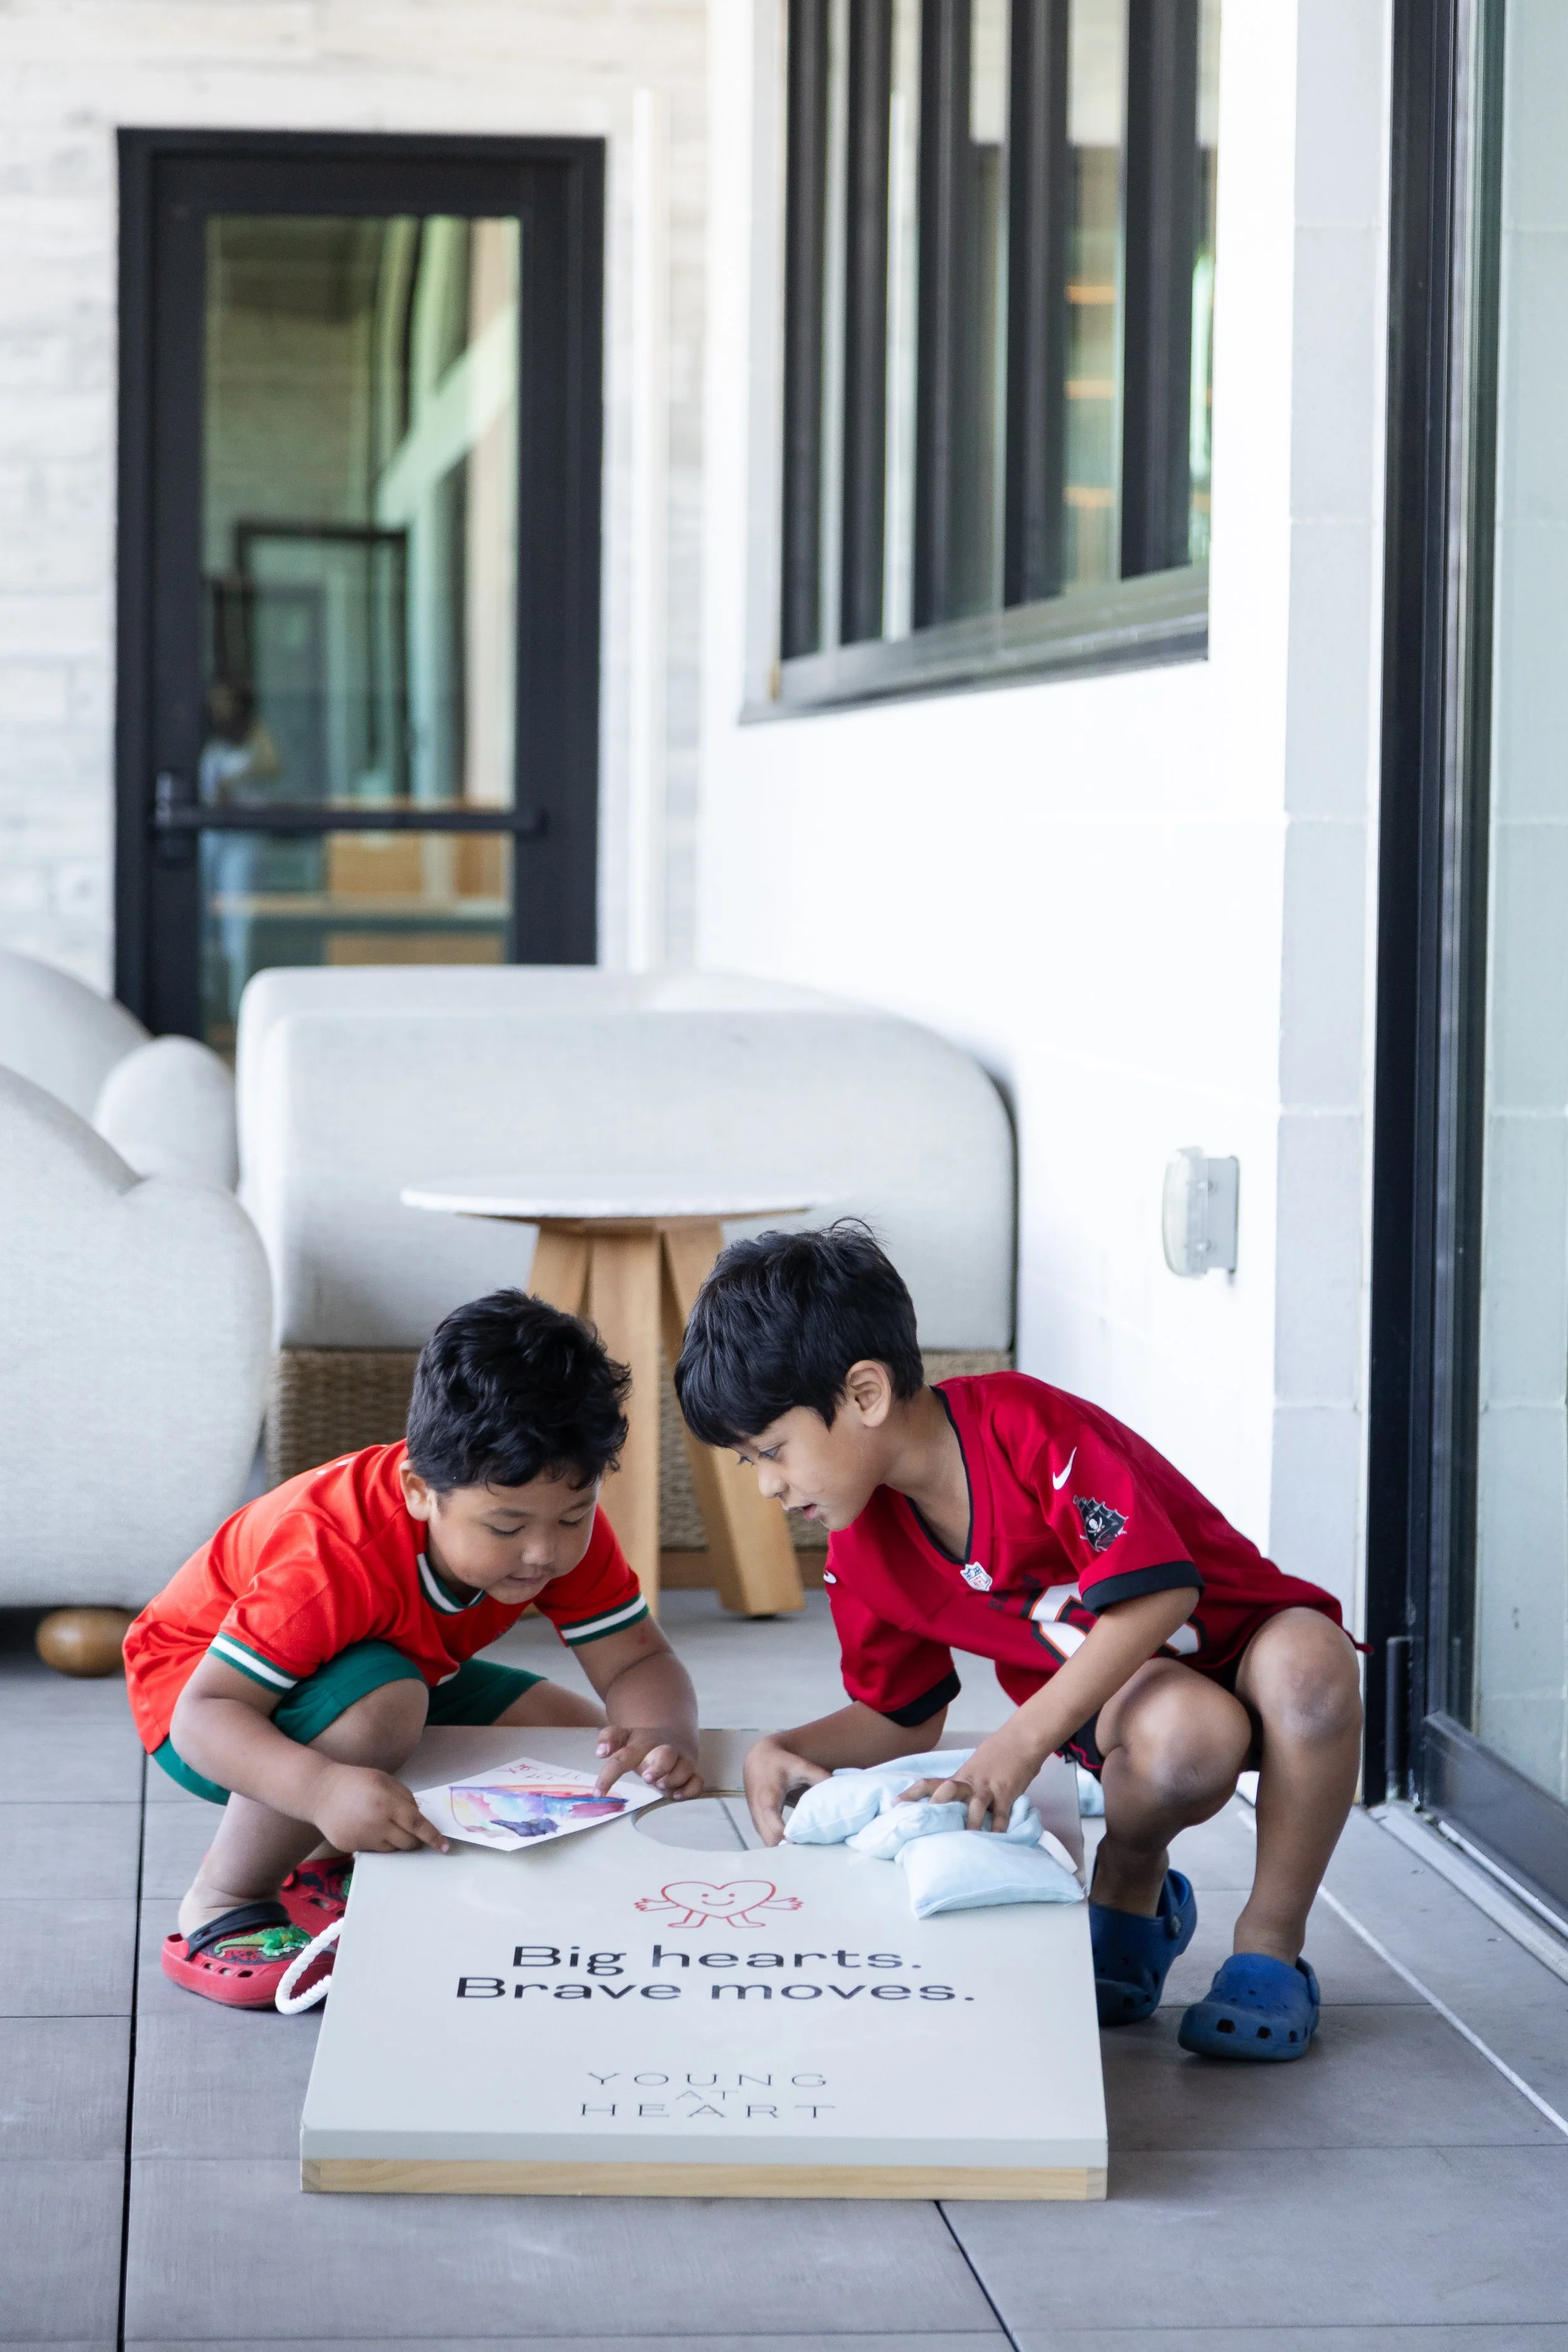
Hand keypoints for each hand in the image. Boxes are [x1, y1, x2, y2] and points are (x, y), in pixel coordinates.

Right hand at [311, 1763, 449, 1854]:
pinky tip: (364, 1826)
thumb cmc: (357, 1782)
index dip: (433, 1836)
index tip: (444, 1846)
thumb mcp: (385, 1780)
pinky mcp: (350, 1847)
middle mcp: (376, 1824)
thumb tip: (419, 1819)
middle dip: (415, 1839)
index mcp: (387, 1803)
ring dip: (395, 1840)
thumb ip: (406, 1798)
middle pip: (408, 1843)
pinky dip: (376, 1841)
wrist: (320, 1792)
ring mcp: (362, 1838)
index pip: (417, 1825)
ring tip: (381, 1822)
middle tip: (410, 1829)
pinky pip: (374, 1850)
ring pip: (392, 1849)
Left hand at [595, 1727, 703, 1799]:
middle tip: (647, 1778)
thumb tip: (600, 1752)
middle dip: (660, 1767)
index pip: (623, 1757)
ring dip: (675, 1778)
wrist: (671, 1736)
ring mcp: (679, 1761)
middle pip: (666, 1755)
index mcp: (641, 1744)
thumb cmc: (642, 1744)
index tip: (598, 1793)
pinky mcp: (691, 1773)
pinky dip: (691, 1789)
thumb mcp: (624, 1737)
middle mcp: (663, 1751)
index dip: (610, 1775)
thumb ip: (609, 1738)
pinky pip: (698, 1782)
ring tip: (661, 1786)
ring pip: (686, 1767)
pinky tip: (677, 1796)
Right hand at [743, 1737, 829, 1846]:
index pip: (774, 1826)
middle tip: (811, 1846)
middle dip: (789, 1848)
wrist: (757, 1759)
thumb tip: (838, 1789)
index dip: (789, 1837)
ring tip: (807, 1844)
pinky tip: (798, 1840)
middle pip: (771, 1842)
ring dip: (784, 1847)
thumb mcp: (799, 1765)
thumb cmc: (779, 1763)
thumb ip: (819, 1776)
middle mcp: (758, 1813)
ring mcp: (756, 1820)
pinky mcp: (758, 1823)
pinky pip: (768, 1839)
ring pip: (768, 1844)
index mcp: (768, 1799)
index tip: (806, 1840)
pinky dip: (780, 1843)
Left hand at [897, 1723, 1042, 1832]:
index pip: (929, 1783)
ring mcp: (988, 1787)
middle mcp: (969, 1781)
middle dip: (936, 1808)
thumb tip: (946, 1803)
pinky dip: (998, 1829)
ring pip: (974, 1805)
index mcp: (959, 1776)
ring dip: (969, 1823)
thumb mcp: (974, 1766)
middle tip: (924, 1826)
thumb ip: (962, 1784)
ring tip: (963, 1841)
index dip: (911, 1794)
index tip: (894, 1805)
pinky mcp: (1006, 1793)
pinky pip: (1001, 1814)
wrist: (1021, 1740)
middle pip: (948, 1791)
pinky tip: (995, 1841)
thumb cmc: (997, 1753)